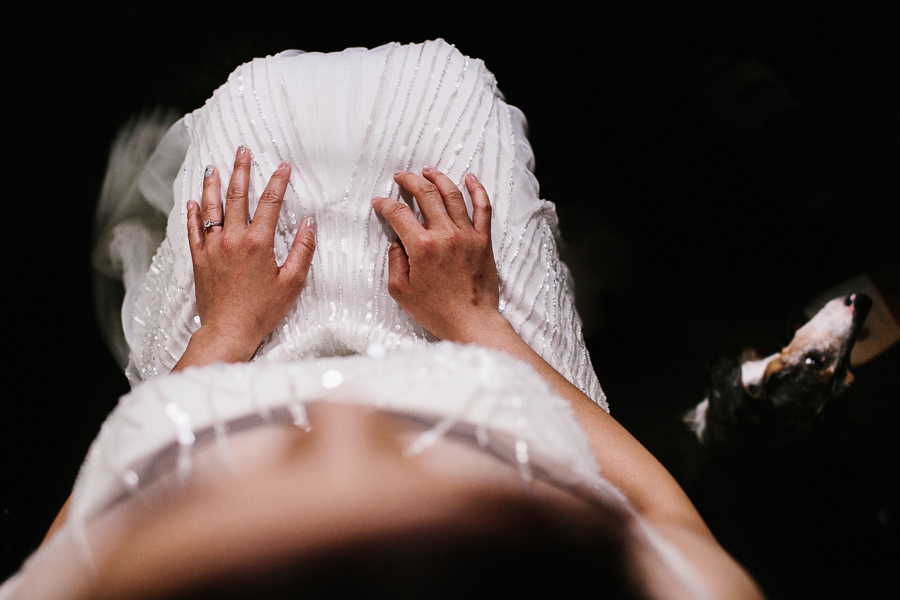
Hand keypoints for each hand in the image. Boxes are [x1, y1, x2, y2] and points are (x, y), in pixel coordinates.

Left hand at [182, 146, 315, 363]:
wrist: (228, 330)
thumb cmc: (263, 310)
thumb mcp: (292, 282)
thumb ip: (302, 250)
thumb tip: (309, 223)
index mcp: (258, 243)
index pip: (270, 203)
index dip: (278, 181)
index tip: (283, 166)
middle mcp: (232, 240)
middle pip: (237, 196)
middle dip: (241, 171)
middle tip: (242, 151)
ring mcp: (213, 248)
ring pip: (211, 208)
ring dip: (213, 185)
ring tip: (214, 168)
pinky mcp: (199, 260)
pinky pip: (194, 230)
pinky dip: (194, 214)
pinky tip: (194, 202)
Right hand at [371, 168, 501, 341]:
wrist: (471, 322)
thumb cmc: (436, 311)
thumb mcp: (400, 291)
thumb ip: (395, 261)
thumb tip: (398, 242)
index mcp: (421, 247)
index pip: (398, 213)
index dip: (385, 204)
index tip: (379, 202)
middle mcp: (445, 235)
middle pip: (425, 194)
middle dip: (410, 180)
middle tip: (401, 177)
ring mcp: (467, 235)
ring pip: (453, 194)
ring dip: (438, 178)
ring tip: (428, 171)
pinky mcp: (484, 241)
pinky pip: (483, 208)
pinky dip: (477, 189)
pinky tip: (470, 178)